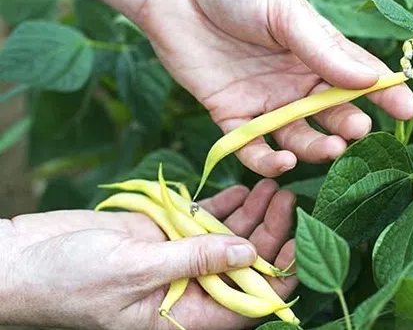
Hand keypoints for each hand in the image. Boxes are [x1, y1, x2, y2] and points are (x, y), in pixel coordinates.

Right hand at [0, 180, 296, 329]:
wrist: (26, 257)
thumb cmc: (69, 279)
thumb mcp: (135, 270)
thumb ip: (194, 261)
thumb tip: (246, 253)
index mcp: (184, 316)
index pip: (245, 303)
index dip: (275, 278)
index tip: (296, 246)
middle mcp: (187, 289)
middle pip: (242, 264)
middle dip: (268, 233)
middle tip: (286, 200)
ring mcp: (177, 257)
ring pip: (226, 237)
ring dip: (251, 214)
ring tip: (272, 186)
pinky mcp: (164, 232)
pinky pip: (203, 219)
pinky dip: (223, 205)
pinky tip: (244, 189)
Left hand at [137, 0, 412, 177]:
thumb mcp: (284, 11)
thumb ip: (323, 48)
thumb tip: (370, 78)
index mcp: (315, 50)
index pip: (357, 76)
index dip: (384, 94)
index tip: (407, 111)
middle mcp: (294, 80)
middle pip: (330, 112)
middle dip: (348, 125)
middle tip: (357, 130)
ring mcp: (264, 101)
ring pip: (297, 136)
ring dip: (313, 148)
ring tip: (327, 149)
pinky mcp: (231, 116)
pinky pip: (252, 147)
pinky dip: (267, 160)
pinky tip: (281, 160)